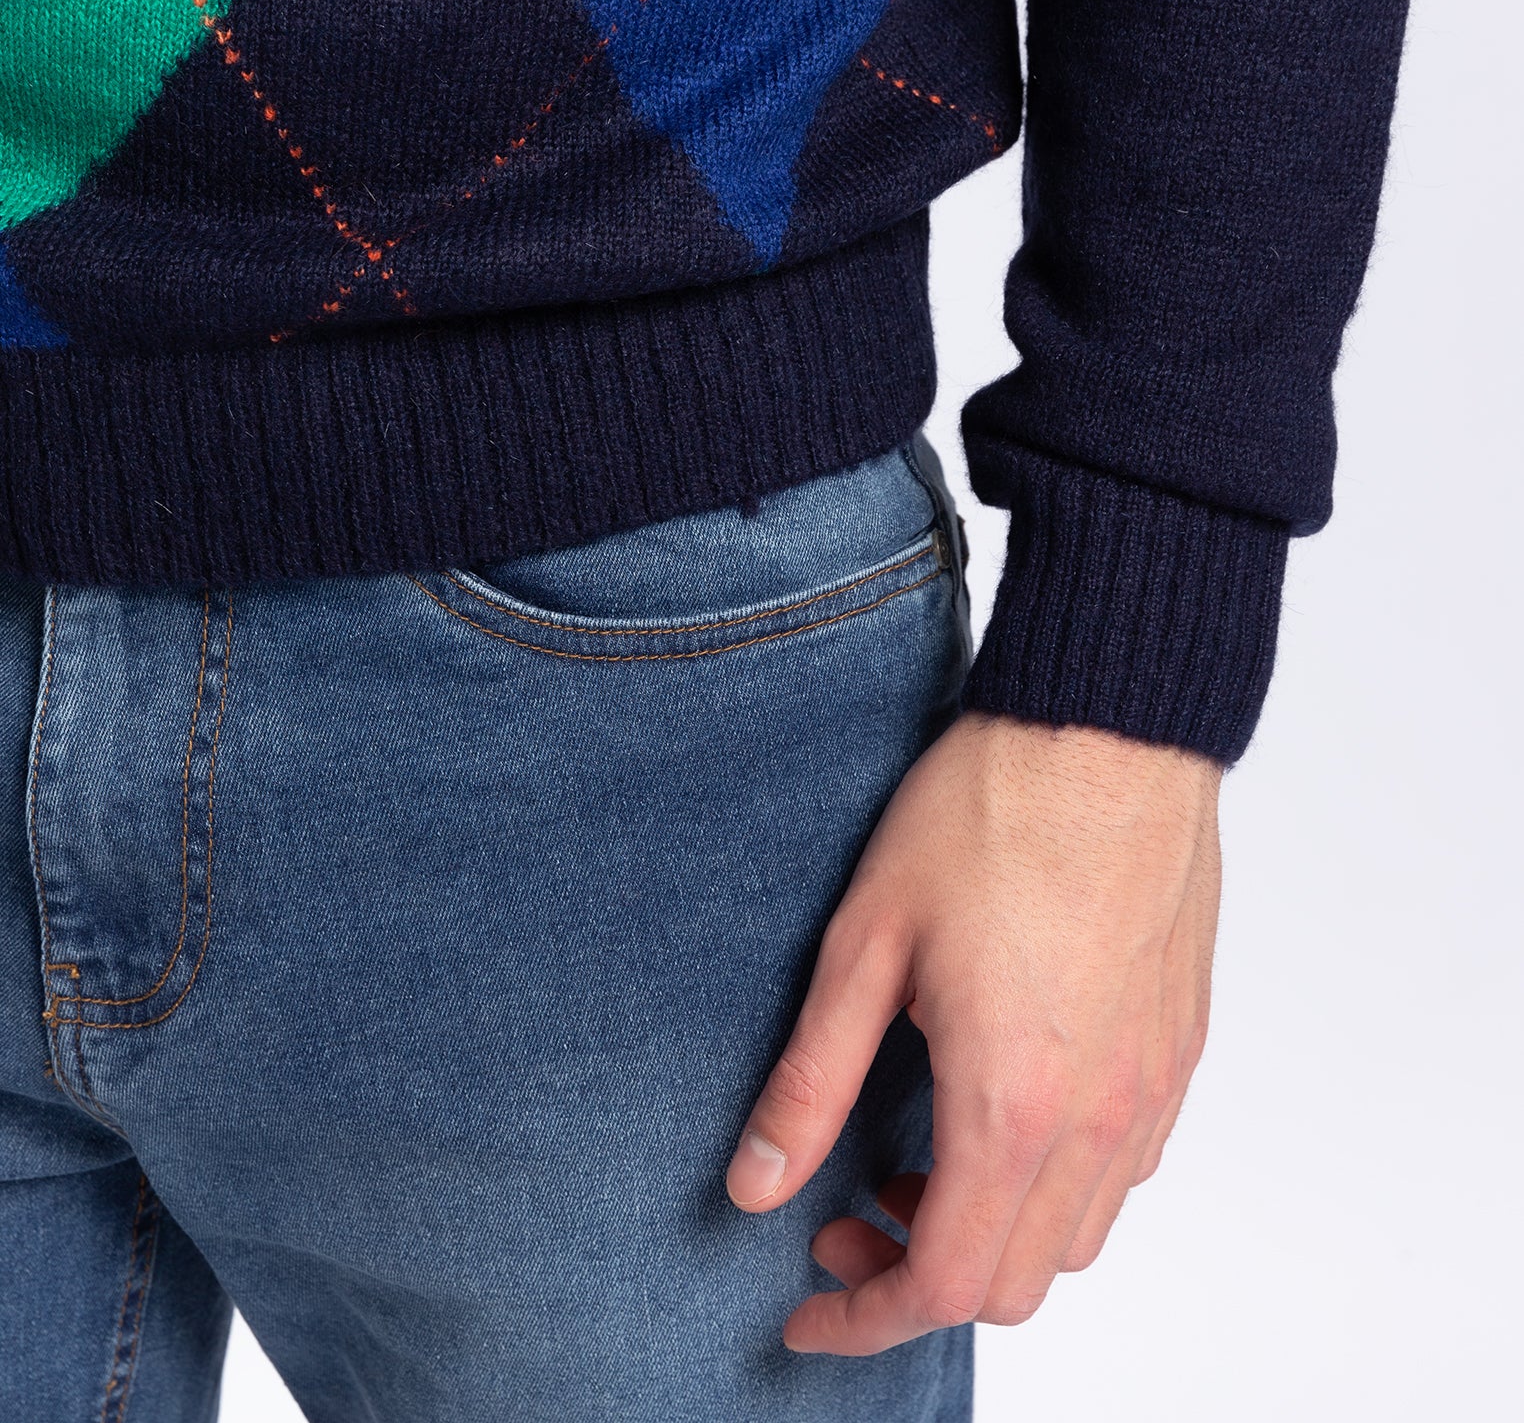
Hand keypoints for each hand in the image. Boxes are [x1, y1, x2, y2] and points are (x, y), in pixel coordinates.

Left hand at [725, 712, 1221, 1353]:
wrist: (1111, 725)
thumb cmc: (991, 812)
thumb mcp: (866, 942)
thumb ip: (811, 1080)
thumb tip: (755, 1186)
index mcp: (1012, 1103)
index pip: (943, 1285)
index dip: (864, 1320)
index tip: (808, 1308)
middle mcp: (1099, 1117)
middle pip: (1015, 1283)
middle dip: (918, 1281)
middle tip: (844, 1221)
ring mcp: (1152, 1084)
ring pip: (1078, 1237)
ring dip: (993, 1237)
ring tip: (919, 1163)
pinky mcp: (1180, 1044)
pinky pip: (1125, 1169)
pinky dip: (1056, 1185)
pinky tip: (1000, 1111)